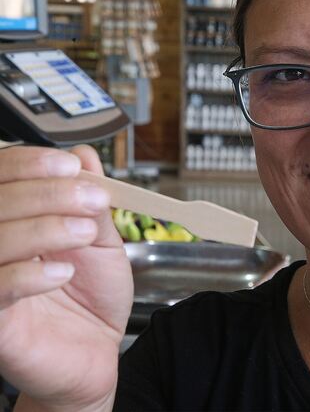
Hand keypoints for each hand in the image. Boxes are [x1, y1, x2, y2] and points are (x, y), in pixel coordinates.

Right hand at [0, 146, 132, 410]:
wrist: (96, 350)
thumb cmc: (93, 294)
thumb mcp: (101, 239)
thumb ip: (90, 201)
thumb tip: (84, 157)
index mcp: (14, 219)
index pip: (0, 177)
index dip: (27, 164)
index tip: (69, 166)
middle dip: (44, 192)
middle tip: (90, 198)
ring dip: (43, 228)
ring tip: (85, 232)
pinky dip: (27, 275)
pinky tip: (63, 272)